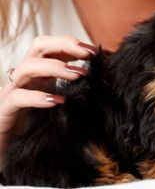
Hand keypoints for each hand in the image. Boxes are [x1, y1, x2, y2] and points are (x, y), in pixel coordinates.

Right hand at [0, 35, 95, 168]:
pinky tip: (57, 101)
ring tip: (78, 74)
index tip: (95, 51)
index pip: (52, 46)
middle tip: (89, 53)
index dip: (72, 44)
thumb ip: (75, 89)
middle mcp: (25, 78)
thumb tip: (103, 77)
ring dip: (55, 67)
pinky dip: (38, 97)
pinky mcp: (4, 111)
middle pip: (38, 46)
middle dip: (65, 44)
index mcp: (40, 73)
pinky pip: (17, 98)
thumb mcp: (60, 102)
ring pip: (27, 67)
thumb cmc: (38, 126)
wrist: (12, 153)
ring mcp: (12, 92)